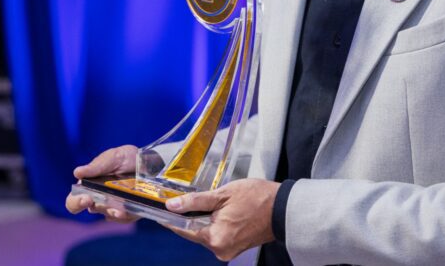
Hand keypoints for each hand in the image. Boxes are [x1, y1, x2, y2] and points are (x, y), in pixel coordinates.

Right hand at [65, 144, 139, 221]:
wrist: (147, 162)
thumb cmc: (124, 158)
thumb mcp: (112, 157)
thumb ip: (96, 166)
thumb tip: (77, 172)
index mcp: (88, 186)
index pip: (74, 201)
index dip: (76, 203)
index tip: (86, 198)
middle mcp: (99, 199)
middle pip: (92, 209)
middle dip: (99, 207)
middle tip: (105, 203)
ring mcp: (113, 207)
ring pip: (109, 215)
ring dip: (114, 212)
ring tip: (121, 209)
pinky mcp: (128, 212)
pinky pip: (125, 218)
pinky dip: (127, 214)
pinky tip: (130, 208)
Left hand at [165, 178, 279, 260]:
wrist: (284, 208)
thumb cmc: (257, 198)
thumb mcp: (223, 194)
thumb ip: (195, 201)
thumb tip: (171, 206)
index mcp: (216, 238)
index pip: (183, 229)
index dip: (171, 218)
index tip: (160, 211)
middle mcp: (220, 249)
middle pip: (194, 232)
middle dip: (190, 216)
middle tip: (185, 199)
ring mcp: (228, 250)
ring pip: (205, 233)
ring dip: (203, 219)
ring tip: (209, 202)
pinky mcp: (235, 247)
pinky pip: (217, 235)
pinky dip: (214, 223)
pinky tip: (219, 211)